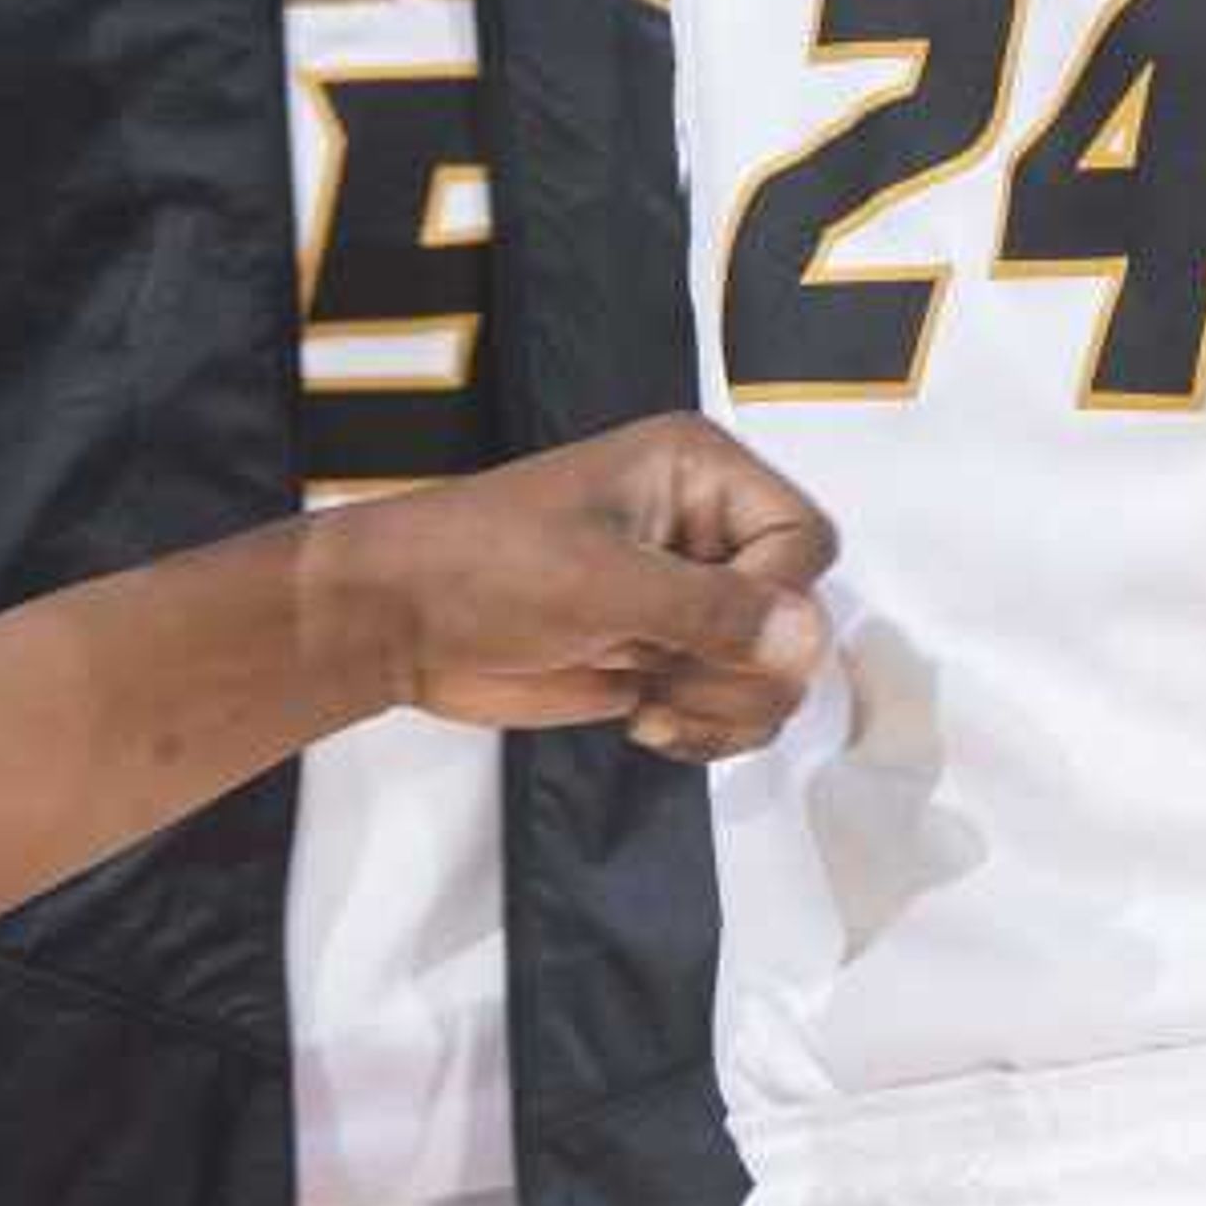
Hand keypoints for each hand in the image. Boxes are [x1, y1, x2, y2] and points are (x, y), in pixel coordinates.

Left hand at [328, 413, 835, 758]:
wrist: (397, 622)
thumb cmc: (484, 568)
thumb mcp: (600, 583)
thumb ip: (709, 612)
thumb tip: (808, 639)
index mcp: (699, 474)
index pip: (805, 540)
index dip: (776, 599)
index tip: (706, 636)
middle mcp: (707, 531)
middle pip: (801, 614)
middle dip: (744, 667)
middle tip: (667, 679)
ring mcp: (688, 601)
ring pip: (774, 671)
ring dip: (726, 707)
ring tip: (653, 707)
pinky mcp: (666, 659)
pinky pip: (735, 707)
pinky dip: (710, 731)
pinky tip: (648, 728)